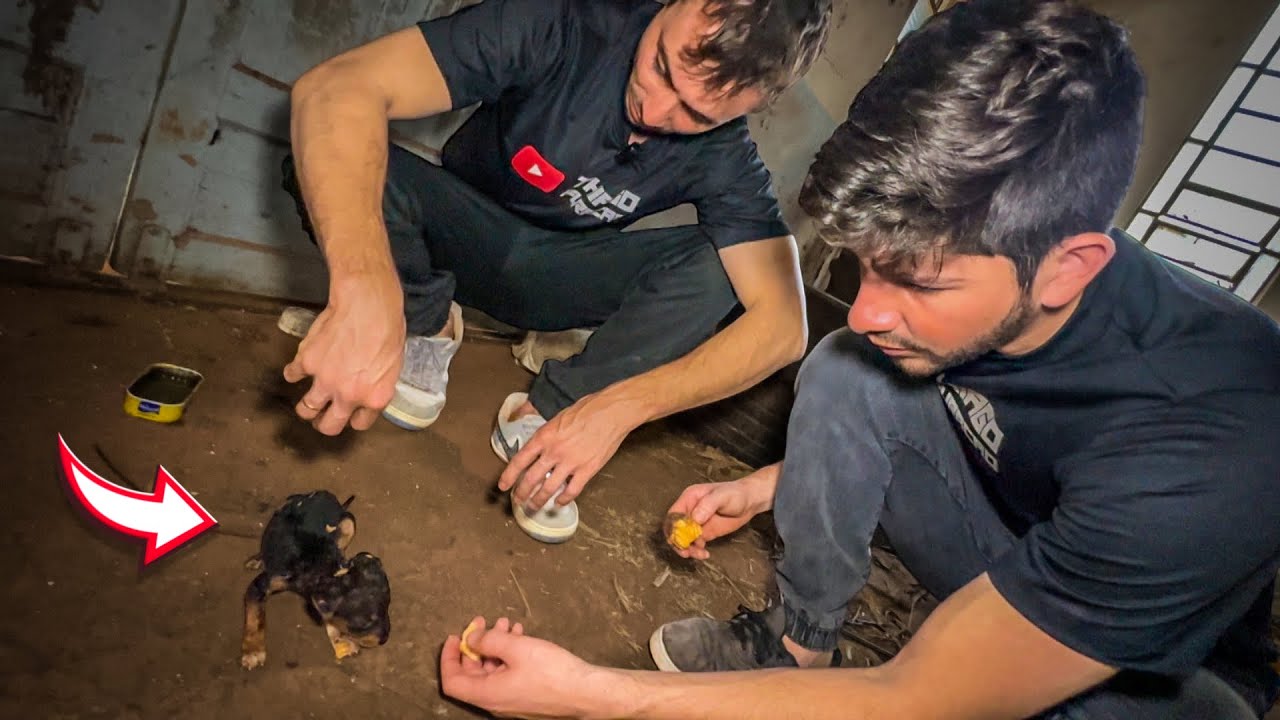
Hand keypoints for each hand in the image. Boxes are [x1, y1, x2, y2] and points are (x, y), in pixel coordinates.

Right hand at [283, 274, 404, 434]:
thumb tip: (367, 389)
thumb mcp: (394, 364)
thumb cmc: (388, 328)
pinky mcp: (307, 362)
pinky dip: (293, 373)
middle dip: (324, 423)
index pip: (359, 424)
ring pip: (306, 409)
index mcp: (374, 398)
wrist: (367, 305)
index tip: (350, 413)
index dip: (353, 418)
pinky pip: (292, 375)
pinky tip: (297, 369)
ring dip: (306, 407)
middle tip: (323, 416)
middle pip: (329, 426)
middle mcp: (348, 396)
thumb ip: (377, 385)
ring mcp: (324, 381)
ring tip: (307, 402)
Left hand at [440, 616, 610, 718]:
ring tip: (507, 624)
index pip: (452, 681)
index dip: (448, 657)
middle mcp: (496, 702)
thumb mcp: (516, 648)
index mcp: (487, 694)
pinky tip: (521, 636)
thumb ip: (488, 641)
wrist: (585, 692)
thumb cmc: (553, 673)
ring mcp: (512, 701)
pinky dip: (510, 655)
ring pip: (494, 671)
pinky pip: (509, 675)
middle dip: (477, 644)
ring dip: (497, 646)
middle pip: (473, 674)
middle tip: (484, 623)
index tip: (455, 636)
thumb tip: (471, 639)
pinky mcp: (527, 697)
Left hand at [498, 391, 637, 510]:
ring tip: (534, 506)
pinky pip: (572, 490)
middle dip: (522, 493)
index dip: (509, 476)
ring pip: (549, 488)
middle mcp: (554, 451)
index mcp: (544, 436)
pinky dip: (564, 499)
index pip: (520, 460)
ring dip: (539, 500)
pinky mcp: (587, 469)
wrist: (612, 411)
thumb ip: (547, 434)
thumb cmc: (588, 409)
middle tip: (518, 501)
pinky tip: (560, 502)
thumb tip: (539, 445)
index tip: (503, 486)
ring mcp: (571, 462)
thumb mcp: (559, 417)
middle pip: (531, 478)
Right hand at [667, 465, 778, 560]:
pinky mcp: (704, 533)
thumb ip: (708, 505)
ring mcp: (696, 523)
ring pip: (684, 539)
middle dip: (678, 542)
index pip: (674, 514)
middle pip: (675, 529)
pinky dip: (696, 551)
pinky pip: (695, 544)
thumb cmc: (735, 494)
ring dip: (687, 549)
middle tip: (686, 552)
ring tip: (699, 554)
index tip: (681, 539)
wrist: (750, 502)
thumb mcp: (722, 496)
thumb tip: (695, 519)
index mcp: (689, 499)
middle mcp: (689, 511)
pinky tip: (705, 554)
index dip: (673, 527)